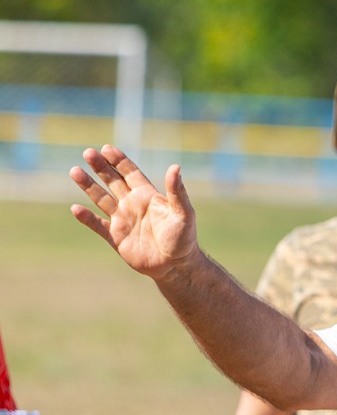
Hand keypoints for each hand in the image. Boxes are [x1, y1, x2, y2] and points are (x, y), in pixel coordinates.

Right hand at [69, 145, 197, 280]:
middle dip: (101, 167)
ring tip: (74, 171)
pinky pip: (97, 225)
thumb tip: (175, 167)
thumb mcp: (183, 212)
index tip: (106, 148)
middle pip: (113, 181)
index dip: (119, 161)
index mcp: (147, 196)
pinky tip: (76, 209)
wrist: (176, 266)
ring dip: (88, 186)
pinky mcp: (116, 237)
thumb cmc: (183, 238)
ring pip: (101, 199)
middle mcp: (132, 205)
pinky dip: (87, 218)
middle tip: (88, 153)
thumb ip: (177, 191)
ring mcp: (122, 220)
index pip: (130, 173)